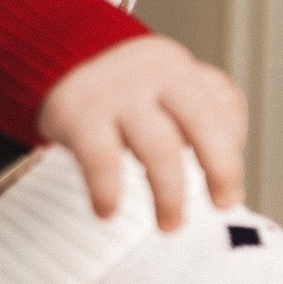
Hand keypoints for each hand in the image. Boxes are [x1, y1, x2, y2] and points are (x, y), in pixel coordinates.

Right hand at [37, 33, 246, 229]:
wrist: (49, 59)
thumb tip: (227, 186)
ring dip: (170, 194)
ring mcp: (118, 93)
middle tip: (224, 205)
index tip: (228, 186)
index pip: (226, 107)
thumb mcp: (165, 93)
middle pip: (205, 124)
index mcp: (183, 71)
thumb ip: (200, 122)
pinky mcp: (78, 113)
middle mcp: (156, 76)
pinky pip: (101, 159)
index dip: (233, 147)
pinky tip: (107, 211)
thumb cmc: (123, 95)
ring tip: (170, 224)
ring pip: (160, 148)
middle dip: (221, 170)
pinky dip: (108, 190)